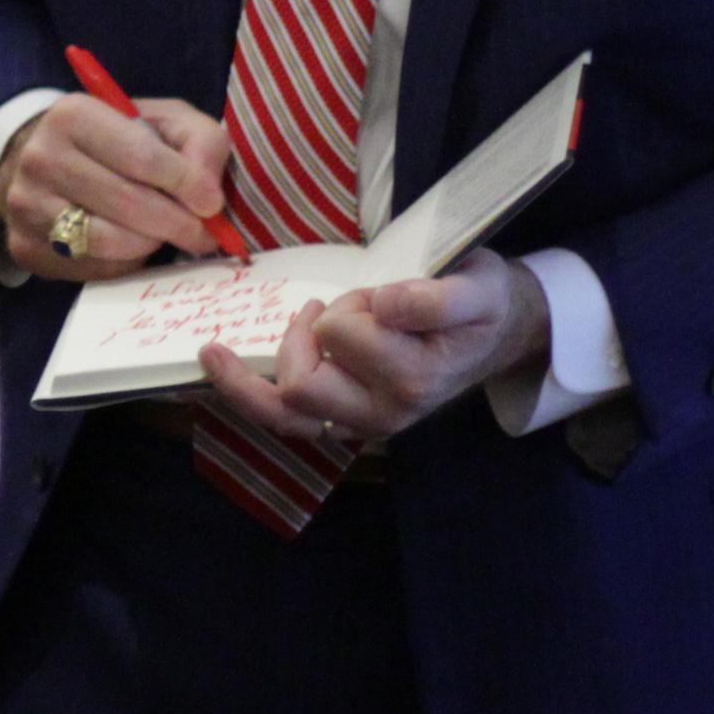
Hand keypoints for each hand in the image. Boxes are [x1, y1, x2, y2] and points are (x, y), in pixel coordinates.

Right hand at [0, 94, 232, 279]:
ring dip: (151, 244)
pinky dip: (123, 262)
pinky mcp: (25, 245)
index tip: (211, 202)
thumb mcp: (164, 122)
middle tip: (203, 235)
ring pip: (109, 241)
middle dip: (178, 224)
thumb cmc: (120, 141)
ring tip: (163, 234)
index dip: (187, 183)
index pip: (141, 156)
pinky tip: (129, 245)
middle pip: (128, 203)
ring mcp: (25, 204)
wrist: (50, 163)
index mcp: (73, 114)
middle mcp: (40, 156)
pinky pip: (92, 267)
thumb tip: (207, 194)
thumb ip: (200, 143)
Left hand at [198, 248, 551, 446]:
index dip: (351, 306)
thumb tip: (385, 307)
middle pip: (302, 384)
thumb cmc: (481, 306)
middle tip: (353, 305)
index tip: (381, 295)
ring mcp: (359, 423)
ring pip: (282, 410)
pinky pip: (280, 417)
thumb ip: (434, 300)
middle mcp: (383, 415)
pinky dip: (243, 389)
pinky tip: (215, 357)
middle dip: (314, 331)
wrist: (498, 333)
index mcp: (412, 381)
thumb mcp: (475, 289)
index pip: (340, 338)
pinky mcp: (342, 421)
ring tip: (305, 315)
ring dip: (279, 355)